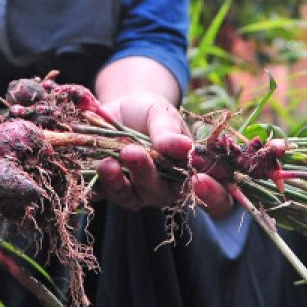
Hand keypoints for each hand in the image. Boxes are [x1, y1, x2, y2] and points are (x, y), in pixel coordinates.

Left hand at [95, 91, 233, 217]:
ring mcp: (135, 193)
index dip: (213, 196)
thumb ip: (169, 130)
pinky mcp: (107, 191)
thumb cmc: (148, 112)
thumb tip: (183, 146)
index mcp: (189, 172)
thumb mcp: (160, 112)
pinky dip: (95, 184)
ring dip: (118, 182)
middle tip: (132, 152)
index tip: (202, 181)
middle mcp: (164, 188)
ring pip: (130, 198)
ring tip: (106, 162)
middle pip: (161, 194)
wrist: (115, 108)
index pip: (216, 198)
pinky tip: (91, 168)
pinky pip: (101, 195)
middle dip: (146, 174)